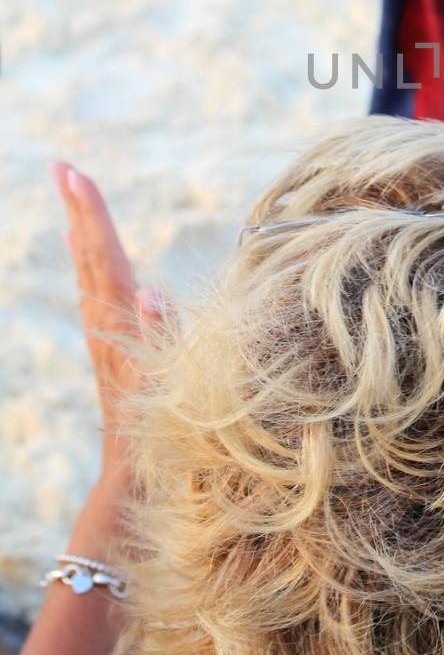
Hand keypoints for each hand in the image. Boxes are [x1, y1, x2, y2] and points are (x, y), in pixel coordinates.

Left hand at [50, 164, 159, 488]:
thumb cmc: (162, 439)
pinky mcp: (112, 354)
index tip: (74, 174)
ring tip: (74, 204)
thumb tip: (151, 292)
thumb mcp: (169, 387)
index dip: (92, 215)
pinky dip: (91, 269)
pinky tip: (90, 264)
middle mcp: (108, 328)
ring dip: (83, 235)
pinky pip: (97, 297)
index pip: (106, 258)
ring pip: (91, 276)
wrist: (133, 487)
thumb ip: (161, 338)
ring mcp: (107, 341)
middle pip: (92, 258)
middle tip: (62, 168)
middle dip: (80, 211)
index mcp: (122, 326)